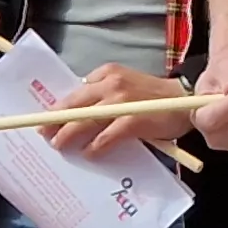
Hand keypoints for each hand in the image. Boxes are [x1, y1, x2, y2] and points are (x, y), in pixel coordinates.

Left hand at [50, 64, 193, 155]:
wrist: (184, 100)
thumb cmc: (151, 98)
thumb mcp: (123, 85)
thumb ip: (101, 94)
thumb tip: (75, 113)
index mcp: (106, 73)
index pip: (75, 91)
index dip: (58, 107)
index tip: (45, 118)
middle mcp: (111, 83)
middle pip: (74, 105)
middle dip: (55, 122)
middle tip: (43, 135)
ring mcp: (122, 101)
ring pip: (85, 119)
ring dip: (69, 134)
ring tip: (60, 146)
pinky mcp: (133, 119)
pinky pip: (106, 136)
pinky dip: (95, 146)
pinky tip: (90, 153)